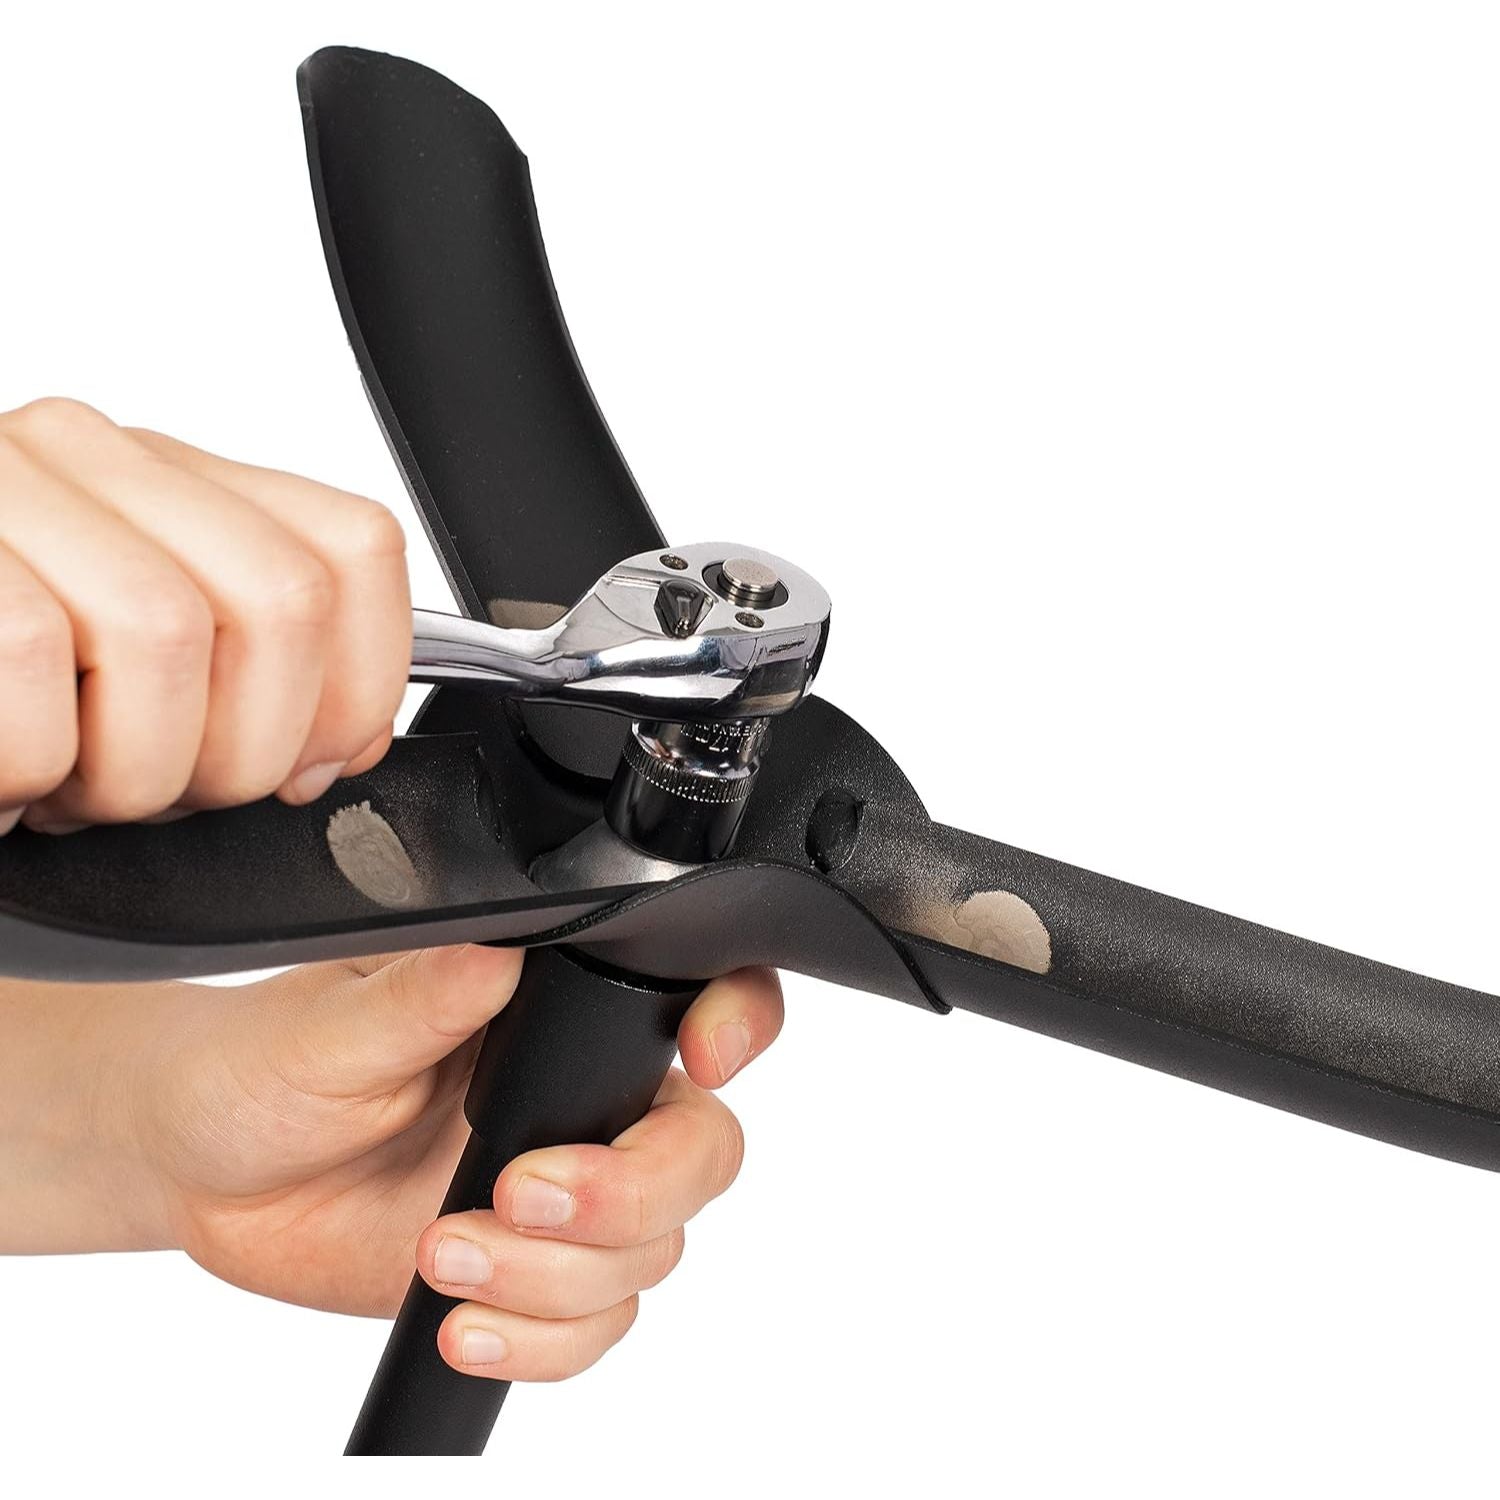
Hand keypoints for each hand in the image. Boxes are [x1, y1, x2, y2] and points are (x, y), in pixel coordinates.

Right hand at [0, 397, 409, 832]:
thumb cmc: (0, 710)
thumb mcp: (135, 687)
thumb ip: (247, 681)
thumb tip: (341, 745)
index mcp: (167, 483)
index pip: (351, 547)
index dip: (359, 682)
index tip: (312, 762)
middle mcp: (84, 455)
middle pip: (280, 600)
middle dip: (245, 748)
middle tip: (159, 791)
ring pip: (163, 628)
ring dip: (130, 765)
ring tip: (67, 785)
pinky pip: (27, 656)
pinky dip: (28, 762)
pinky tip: (4, 775)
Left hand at [124, 946, 781, 1380]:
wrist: (210, 1167)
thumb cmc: (271, 1060)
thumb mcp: (331, 1024)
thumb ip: (418, 995)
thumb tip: (494, 956)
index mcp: (558, 1003)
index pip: (700, 994)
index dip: (737, 1023)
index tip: (700, 1057)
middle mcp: (584, 1096)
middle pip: (700, 1150)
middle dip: (633, 1190)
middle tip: (525, 1193)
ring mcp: (566, 1195)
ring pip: (651, 1253)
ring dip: (558, 1276)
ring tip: (444, 1253)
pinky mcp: (530, 1278)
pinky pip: (592, 1329)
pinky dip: (542, 1343)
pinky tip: (464, 1325)